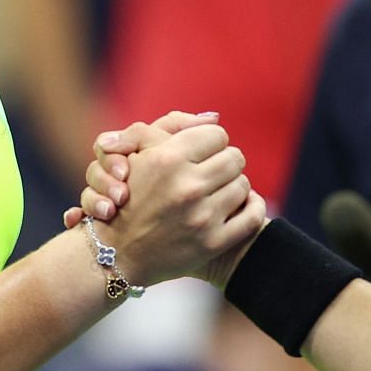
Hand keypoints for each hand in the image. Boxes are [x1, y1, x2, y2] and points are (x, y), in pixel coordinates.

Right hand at [61, 113, 262, 285]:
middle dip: (225, 162)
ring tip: (219, 191)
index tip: (204, 153)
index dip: (211, 142)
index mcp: (168, 159)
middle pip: (235, 158)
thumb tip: (215, 118)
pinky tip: (243, 205)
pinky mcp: (212, 243)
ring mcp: (201, 217)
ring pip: (243, 185)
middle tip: (214, 172)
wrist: (117, 252)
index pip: (217, 135)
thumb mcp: (138, 152)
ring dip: (233, 186)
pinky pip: (252, 217)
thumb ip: (171, 125)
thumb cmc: (129, 196)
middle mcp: (186, 186)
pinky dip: (253, 208)